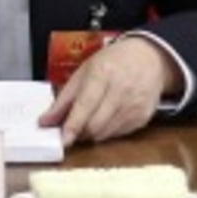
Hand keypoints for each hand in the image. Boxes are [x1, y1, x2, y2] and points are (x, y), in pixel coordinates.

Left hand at [41, 36, 176, 144]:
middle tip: (74, 127)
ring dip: (93, 132)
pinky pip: (118, 134)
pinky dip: (108, 130)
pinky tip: (110, 115)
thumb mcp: (84, 71)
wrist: (150, 57)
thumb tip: (45, 121)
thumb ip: (64, 99)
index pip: (86, 104)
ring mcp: (135, 105)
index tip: (64, 140)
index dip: (74, 124)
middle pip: (95, 125)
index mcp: (103, 73)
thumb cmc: (114, 62)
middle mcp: (121, 90)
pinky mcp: (143, 117)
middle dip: (80, 132)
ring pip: (106, 133)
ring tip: (93, 117)